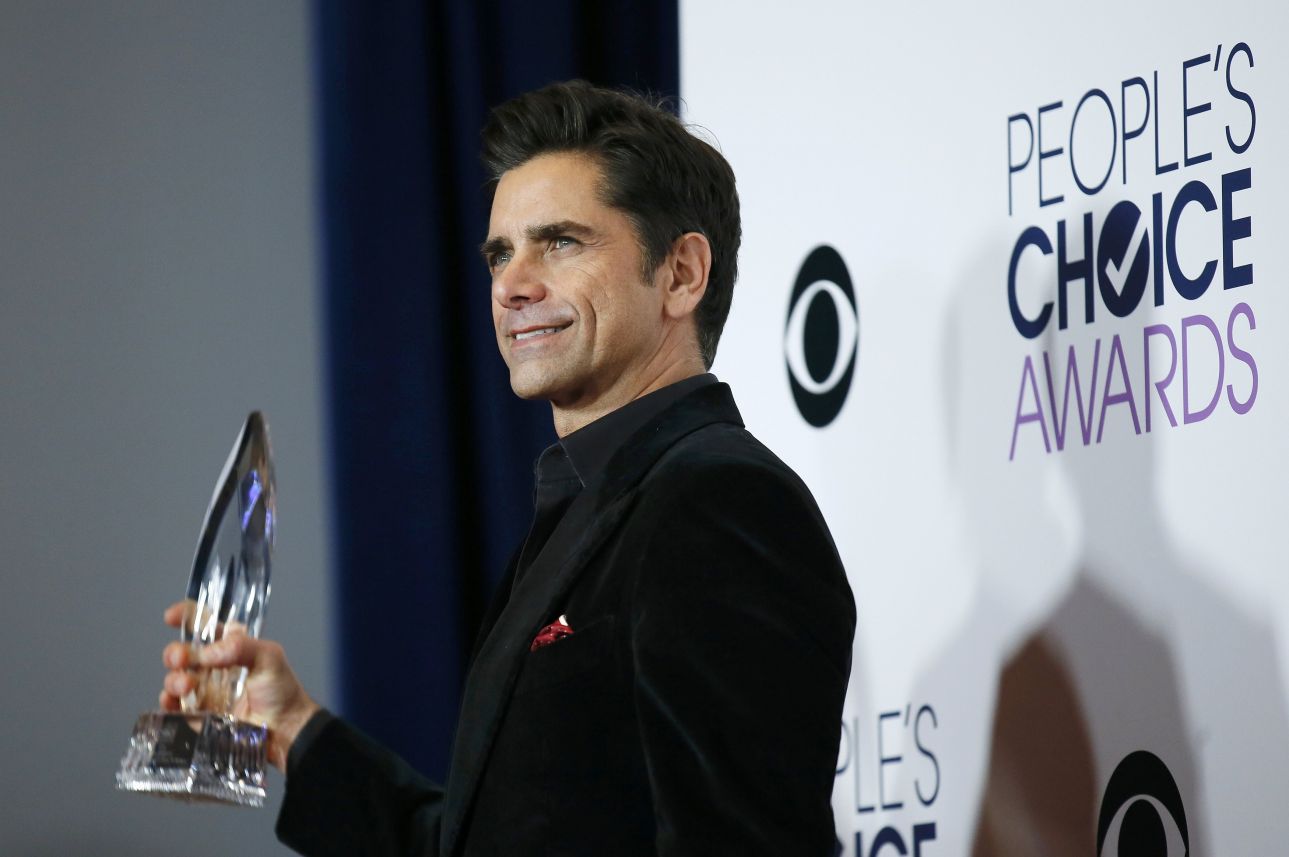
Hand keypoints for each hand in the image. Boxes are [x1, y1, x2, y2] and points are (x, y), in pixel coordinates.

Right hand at [160, 601, 319, 771]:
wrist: (285, 730)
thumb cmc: (282, 691)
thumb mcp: (269, 658)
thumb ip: (240, 647)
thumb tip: (206, 652)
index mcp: (230, 647)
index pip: (204, 625)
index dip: (186, 617)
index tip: (172, 617)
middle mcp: (214, 667)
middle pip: (182, 653)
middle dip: (175, 653)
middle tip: (181, 659)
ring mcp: (204, 691)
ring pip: (175, 679)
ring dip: (174, 679)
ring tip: (186, 685)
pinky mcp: (198, 715)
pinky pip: (174, 707)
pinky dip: (168, 703)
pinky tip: (174, 702)